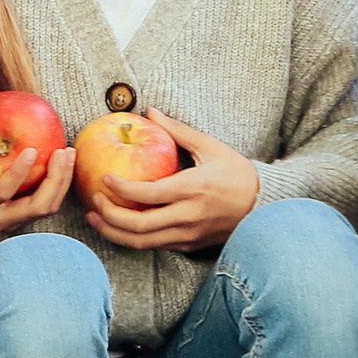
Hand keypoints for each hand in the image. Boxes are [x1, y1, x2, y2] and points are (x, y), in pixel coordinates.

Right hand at [0, 95, 76, 237]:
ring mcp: (7, 224)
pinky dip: (55, 186)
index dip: (18, 174)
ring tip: (68, 153)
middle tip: (63, 151)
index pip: (0, 193)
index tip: (33, 150)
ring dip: (61, 183)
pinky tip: (61, 161)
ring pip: (44, 209)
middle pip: (36, 208)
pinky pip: (41, 206)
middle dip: (56, 181)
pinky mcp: (15, 221)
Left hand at [88, 108, 260, 250]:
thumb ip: (178, 131)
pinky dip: (133, 238)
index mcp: (192, 189)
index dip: (121, 189)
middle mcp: (188, 216)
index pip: (148, 194)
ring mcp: (188, 235)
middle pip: (139, 227)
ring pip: (143, 243)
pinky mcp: (189, 246)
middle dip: (109, 217)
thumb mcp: (211, 147)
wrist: (264, 207)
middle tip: (93, 202)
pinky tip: (119, 226)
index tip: (104, 179)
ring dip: (114, 233)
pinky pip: (155, 246)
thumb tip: (149, 111)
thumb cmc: (238, 174)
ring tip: (97, 219)